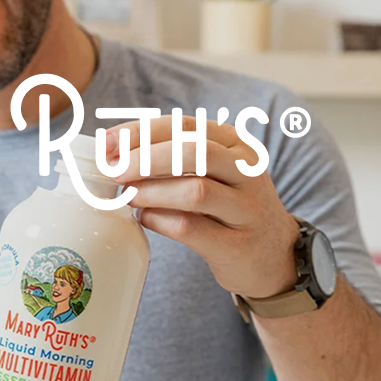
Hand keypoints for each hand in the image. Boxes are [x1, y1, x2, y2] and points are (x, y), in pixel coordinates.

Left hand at [104, 114, 299, 299]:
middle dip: (144, 159)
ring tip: (127, 196)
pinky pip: (192, 229)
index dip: (141, 132)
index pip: (184, 125)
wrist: (274, 255)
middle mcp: (247, 171)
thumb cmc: (229, 207)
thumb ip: (172, 158)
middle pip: (193, 152)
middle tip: (112, 170)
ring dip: (150, 191)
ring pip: (195, 191)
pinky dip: (160, 221)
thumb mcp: (213, 172)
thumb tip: (111, 152)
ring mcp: (247, 209)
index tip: (106, 143)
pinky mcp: (238, 246)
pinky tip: (145, 218)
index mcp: (236, 144)